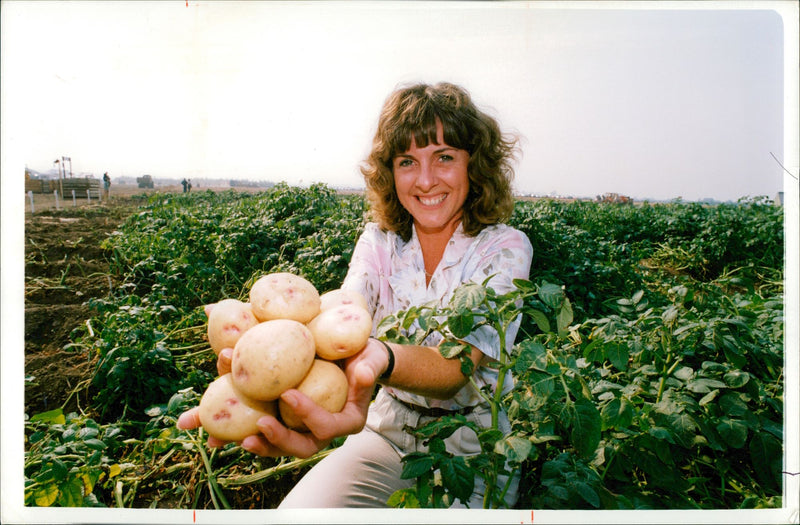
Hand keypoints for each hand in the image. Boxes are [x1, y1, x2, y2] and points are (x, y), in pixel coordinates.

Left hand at [238, 338, 388, 457]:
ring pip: (279, 444)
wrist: (352, 358)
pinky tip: (218, 419)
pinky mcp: (287, 419)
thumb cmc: (364, 357)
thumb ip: (370, 367)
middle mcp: (322, 430)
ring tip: (233, 437)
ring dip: (257, 442)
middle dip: (278, 440)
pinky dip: (243, 424)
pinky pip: (266, 426)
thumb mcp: (372, 359)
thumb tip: (365, 374)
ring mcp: (303, 427)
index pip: (326, 426)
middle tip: (259, 426)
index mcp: (346, 421)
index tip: (288, 393)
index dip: (307, 414)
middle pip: (300, 447)